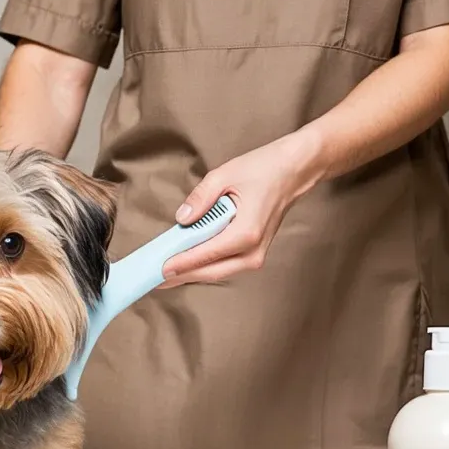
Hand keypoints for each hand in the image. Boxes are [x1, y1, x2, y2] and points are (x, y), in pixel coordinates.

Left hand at [161, 130, 323, 285]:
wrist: (295, 170)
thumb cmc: (265, 169)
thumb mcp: (226, 175)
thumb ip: (201, 198)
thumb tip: (181, 219)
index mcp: (246, 233)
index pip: (205, 255)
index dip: (180, 264)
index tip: (158, 271)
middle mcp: (252, 251)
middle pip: (209, 272)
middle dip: (181, 276)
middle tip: (153, 279)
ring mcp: (255, 256)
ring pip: (216, 273)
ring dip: (191, 274)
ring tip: (164, 276)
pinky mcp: (253, 254)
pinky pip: (223, 266)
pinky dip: (203, 266)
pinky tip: (185, 265)